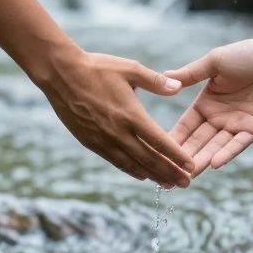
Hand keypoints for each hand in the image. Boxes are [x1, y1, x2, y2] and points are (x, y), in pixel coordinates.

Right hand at [34, 49, 193, 186]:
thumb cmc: (97, 68)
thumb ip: (155, 81)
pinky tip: (141, 174)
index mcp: (131, 115)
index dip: (177, 156)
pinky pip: (115, 161)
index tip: (191, 167)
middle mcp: (118, 132)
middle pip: (149, 160)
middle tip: (185, 184)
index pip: (160, 142)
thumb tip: (179, 87)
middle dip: (169, 173)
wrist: (60, 74)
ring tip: (168, 185)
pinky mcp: (91, 142)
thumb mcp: (129, 68)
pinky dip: (131, 170)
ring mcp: (104, 140)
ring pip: (132, 165)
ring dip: (152, 176)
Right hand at [164, 38, 252, 176]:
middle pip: (198, 141)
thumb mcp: (213, 63)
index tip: (155, 152)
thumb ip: (190, 74)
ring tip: (188, 175)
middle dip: (184, 157)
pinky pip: (238, 144)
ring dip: (203, 160)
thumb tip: (164, 76)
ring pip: (216, 147)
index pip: (185, 126)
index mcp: (206, 104)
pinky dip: (227, 154)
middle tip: (169, 174)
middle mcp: (219, 118)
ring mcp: (237, 125)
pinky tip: (214, 164)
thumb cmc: (247, 54)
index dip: (173, 139)